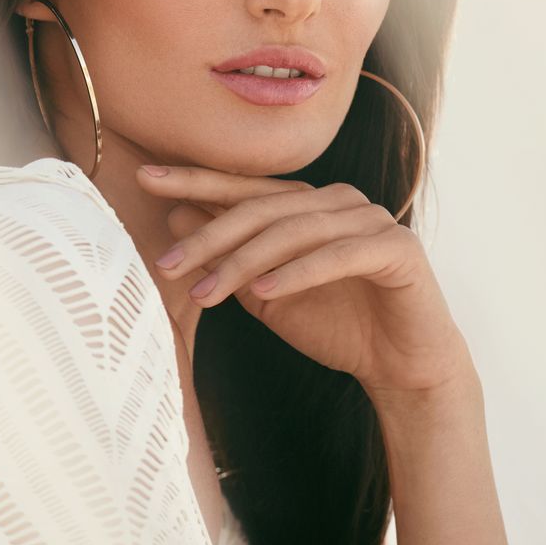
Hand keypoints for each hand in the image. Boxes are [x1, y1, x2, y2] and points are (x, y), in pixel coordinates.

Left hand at [137, 162, 473, 399]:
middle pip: (263, 208)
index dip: (194, 181)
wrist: (400, 365)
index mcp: (305, 205)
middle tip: (166, 264)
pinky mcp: (398, 249)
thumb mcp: (264, 294)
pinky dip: (299, 272)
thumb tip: (175, 216)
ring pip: (295, 230)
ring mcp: (371, 219)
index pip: (243, 188)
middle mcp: (338, 201)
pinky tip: (264, 292)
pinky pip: (340, 254)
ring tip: (206, 293)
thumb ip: (228, 257)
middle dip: (209, 236)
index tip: (145, 179)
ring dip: (245, 262)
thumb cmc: (334, 325)